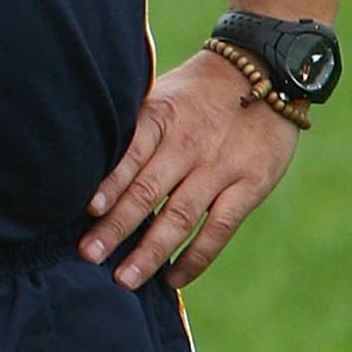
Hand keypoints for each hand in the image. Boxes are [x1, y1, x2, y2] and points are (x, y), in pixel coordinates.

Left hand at [79, 49, 301, 288]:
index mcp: (162, 118)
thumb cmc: (198, 92)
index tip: (87, 210)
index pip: (130, 153)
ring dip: (151, 251)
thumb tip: (86, 165)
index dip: (109, 182)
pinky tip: (172, 278)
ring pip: (180, 216)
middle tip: (88, 255)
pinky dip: (195, 257)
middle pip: (148, 191)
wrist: (265, 72)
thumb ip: (134, 130)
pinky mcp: (250, 185)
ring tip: (124, 278)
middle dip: (116, 227)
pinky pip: (219, 228)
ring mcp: (221, 167)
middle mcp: (189, 144)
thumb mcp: (162, 96)